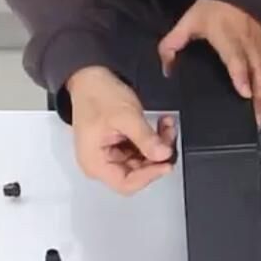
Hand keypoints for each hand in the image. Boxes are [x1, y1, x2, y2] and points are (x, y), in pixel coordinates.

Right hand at [66, 66, 175, 195]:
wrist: (90, 77)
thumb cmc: (97, 94)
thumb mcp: (125, 116)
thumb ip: (146, 138)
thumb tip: (163, 155)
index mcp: (95, 163)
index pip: (127, 183)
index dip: (149, 175)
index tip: (167, 162)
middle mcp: (101, 163)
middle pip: (137, 173)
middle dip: (157, 155)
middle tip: (169, 138)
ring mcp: (111, 155)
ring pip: (143, 161)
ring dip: (158, 145)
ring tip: (167, 126)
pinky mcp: (119, 146)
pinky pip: (142, 149)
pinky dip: (153, 138)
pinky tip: (161, 126)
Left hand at [158, 0, 260, 127]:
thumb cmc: (215, 8)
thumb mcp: (189, 21)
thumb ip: (172, 44)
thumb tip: (166, 70)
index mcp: (226, 34)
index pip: (236, 57)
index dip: (241, 75)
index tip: (244, 93)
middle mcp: (248, 42)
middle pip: (258, 71)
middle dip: (259, 97)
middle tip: (254, 120)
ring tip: (260, 119)